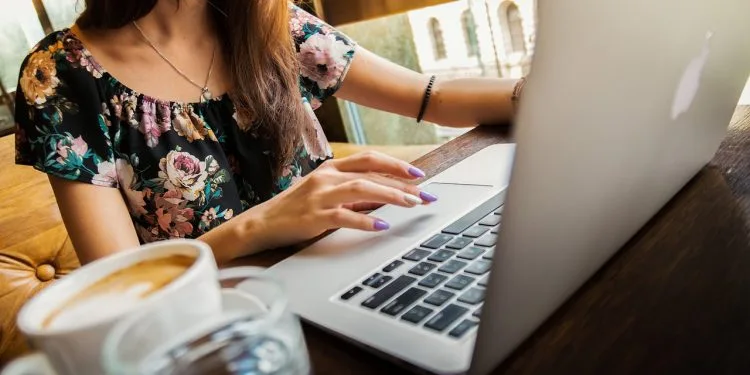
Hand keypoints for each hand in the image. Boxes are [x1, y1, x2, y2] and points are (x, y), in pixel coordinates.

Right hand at [245, 151, 438, 250]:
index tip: (419, 175)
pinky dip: (365, 220)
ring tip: (412, 204)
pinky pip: (344, 216)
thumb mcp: (325, 194)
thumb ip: (352, 192)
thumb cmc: (296, 209)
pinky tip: (382, 225)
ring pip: (361, 189)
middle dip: (402, 184)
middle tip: (425, 195)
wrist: (261, 224)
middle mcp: (326, 177)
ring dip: (390, 196)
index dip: (396, 164)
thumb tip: (385, 196)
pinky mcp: (313, 217)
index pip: (369, 159)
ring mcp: (319, 196)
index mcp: (330, 168)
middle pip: (371, 173)